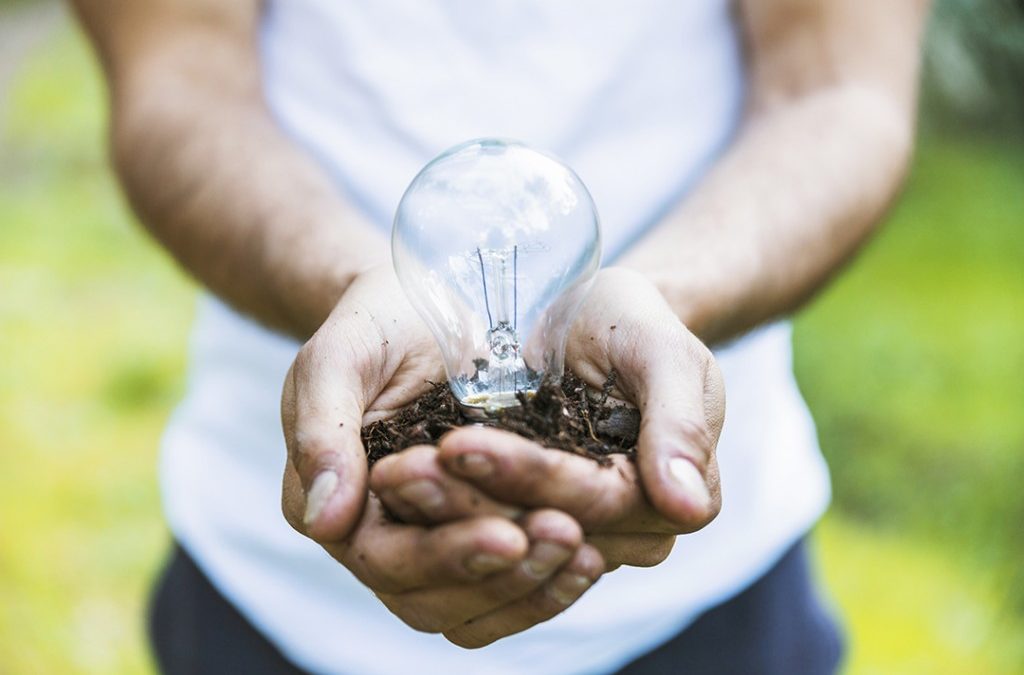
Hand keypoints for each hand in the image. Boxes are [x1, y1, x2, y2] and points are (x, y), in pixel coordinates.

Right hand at [280, 265, 603, 646]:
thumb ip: (323, 431)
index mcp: (340, 506)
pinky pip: (507, 588)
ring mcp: (432, 542)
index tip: (510, 534)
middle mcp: (382, 539)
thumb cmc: (379, 321)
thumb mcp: (342, 356)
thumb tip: (324, 521)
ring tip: (587, 552)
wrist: (426, 302)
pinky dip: (548, 582)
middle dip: (501, 575)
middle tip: (565, 535)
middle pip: (434, 600)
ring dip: (532, 587)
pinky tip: (592, 555)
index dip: (447, 555)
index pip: (387, 560)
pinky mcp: (479, 530)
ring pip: (474, 608)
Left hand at [371, 267, 725, 567]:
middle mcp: (622, 536)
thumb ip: (682, 421)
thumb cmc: (626, 321)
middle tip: (399, 467)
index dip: (526, 476)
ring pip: (502, 564)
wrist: (584, 317)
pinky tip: (395, 496)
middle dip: (467, 505)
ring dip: (440, 527)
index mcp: (664, 498)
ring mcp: (571, 542)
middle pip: (540, 538)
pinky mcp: (524, 534)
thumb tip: (687, 506)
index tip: (457, 442)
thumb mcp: (662, 349)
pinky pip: (478, 567)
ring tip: (390, 477)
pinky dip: (434, 537)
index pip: (592, 502)